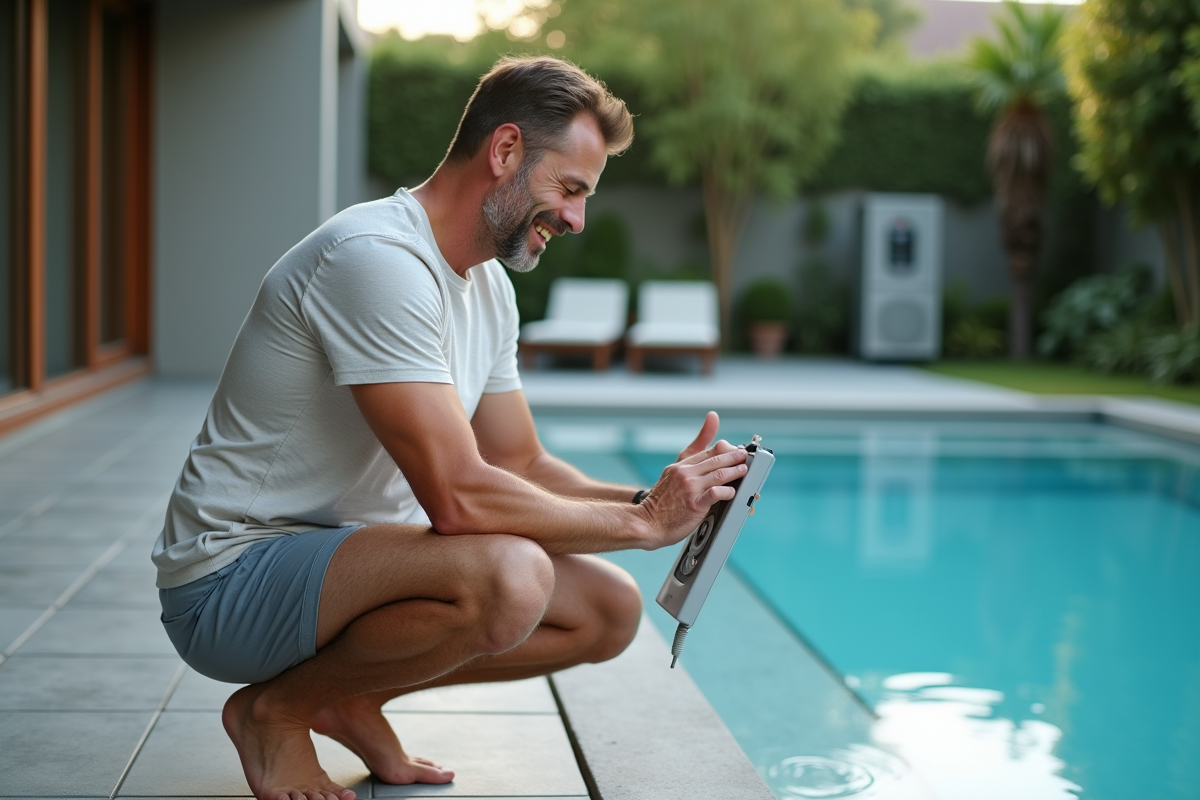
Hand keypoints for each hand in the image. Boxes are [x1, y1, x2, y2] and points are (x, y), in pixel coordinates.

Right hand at [637, 412, 747, 549]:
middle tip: (744, 455)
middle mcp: (685, 474)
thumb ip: (689, 457)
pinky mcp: (694, 504)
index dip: (724, 450)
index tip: (735, 450)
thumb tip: (705, 434)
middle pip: (716, 460)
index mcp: (680, 466)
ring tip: (744, 470)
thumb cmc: (661, 502)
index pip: (707, 452)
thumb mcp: (671, 474)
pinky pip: (715, 493)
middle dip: (734, 456)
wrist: (647, 523)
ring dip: (735, 471)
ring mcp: (690, 488)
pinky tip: (733, 492)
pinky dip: (727, 491)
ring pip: (719, 474)